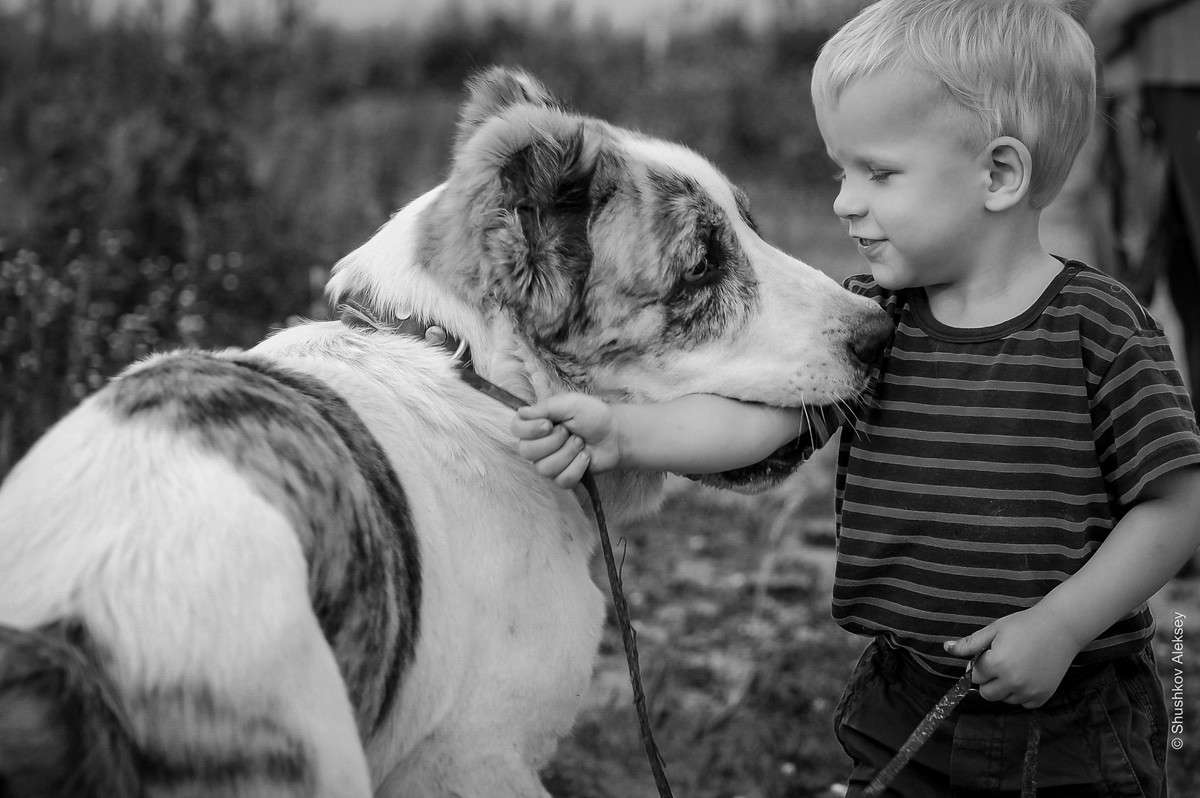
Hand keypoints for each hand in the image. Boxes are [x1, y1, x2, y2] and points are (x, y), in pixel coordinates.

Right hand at [510, 393, 619, 487]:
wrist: (614, 434)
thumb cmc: (592, 415)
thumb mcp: (570, 403)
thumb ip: (545, 407)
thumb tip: (521, 412)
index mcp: (536, 424)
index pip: (516, 429)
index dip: (530, 430)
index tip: (549, 424)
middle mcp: (538, 444)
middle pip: (526, 452)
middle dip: (553, 442)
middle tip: (570, 432)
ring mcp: (549, 463)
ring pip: (544, 468)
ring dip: (568, 454)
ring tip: (580, 443)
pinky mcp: (563, 477)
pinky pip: (561, 479)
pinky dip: (577, 467)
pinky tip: (585, 457)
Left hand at [943, 607, 1081, 707]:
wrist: (1061, 628)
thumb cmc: (1024, 625)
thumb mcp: (994, 630)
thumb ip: (969, 644)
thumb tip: (946, 648)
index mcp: (997, 664)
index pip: (974, 675)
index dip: (980, 663)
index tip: (990, 653)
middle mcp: (1013, 681)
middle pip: (986, 693)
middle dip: (988, 679)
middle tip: (1001, 661)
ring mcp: (1029, 691)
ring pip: (1004, 699)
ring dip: (1004, 687)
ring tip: (1016, 666)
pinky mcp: (1043, 696)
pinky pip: (1023, 703)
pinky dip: (1021, 693)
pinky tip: (1027, 675)